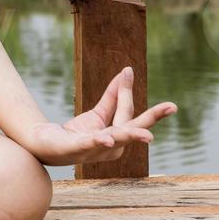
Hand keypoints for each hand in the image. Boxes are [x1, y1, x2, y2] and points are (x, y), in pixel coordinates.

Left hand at [19, 66, 175, 166]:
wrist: (46, 146)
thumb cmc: (77, 134)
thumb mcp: (98, 113)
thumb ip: (112, 97)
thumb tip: (127, 72)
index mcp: (118, 136)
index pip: (127, 111)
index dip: (126, 90)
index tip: (128, 70)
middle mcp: (112, 146)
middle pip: (132, 127)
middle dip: (153, 118)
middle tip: (172, 106)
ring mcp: (97, 150)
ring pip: (117, 138)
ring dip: (131, 135)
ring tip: (147, 135)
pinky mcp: (78, 149)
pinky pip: (90, 144)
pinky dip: (98, 140)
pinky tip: (105, 138)